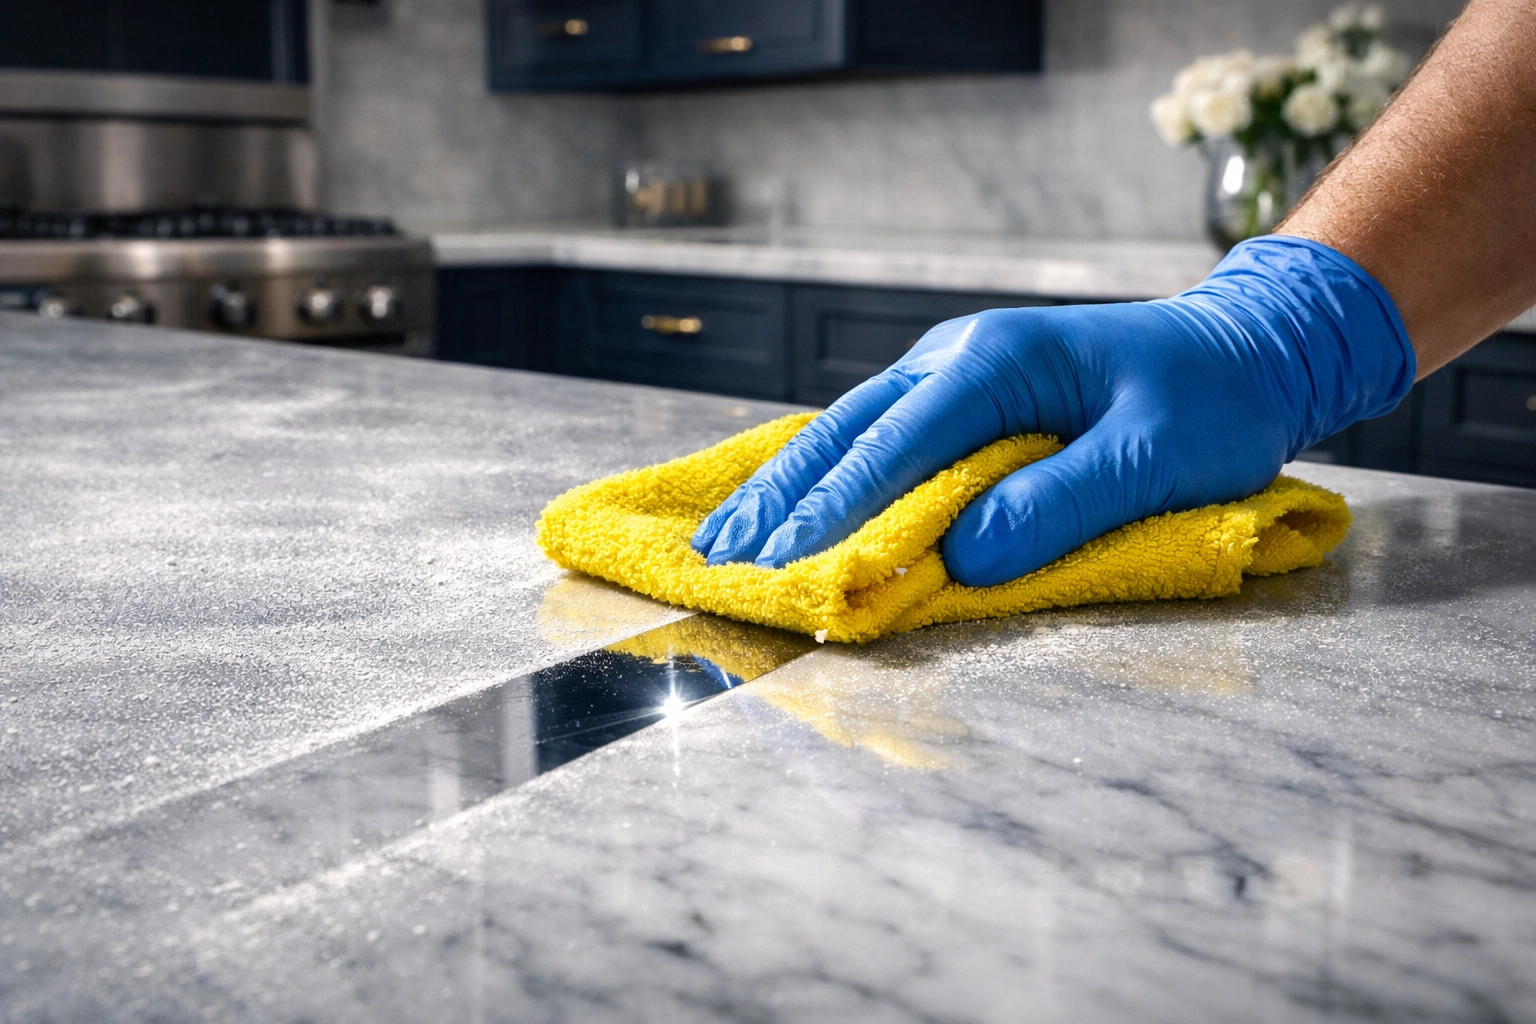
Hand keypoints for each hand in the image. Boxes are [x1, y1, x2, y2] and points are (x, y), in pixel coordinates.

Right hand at [692, 237, 1415, 586]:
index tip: (781, 569)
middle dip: (780, 502)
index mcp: (998, 363)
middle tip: (718, 564)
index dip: (834, 513)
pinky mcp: (957, 395)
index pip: (896, 447)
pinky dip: (822, 475)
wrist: (1244, 348)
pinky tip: (785, 504)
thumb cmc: (1210, 402)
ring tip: (723, 541)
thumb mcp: (1157, 457)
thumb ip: (1062, 503)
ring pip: (846, 431)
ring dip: (785, 488)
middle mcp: (956, 357)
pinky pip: (873, 435)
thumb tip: (968, 554)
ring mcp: (950, 371)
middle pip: (845, 433)